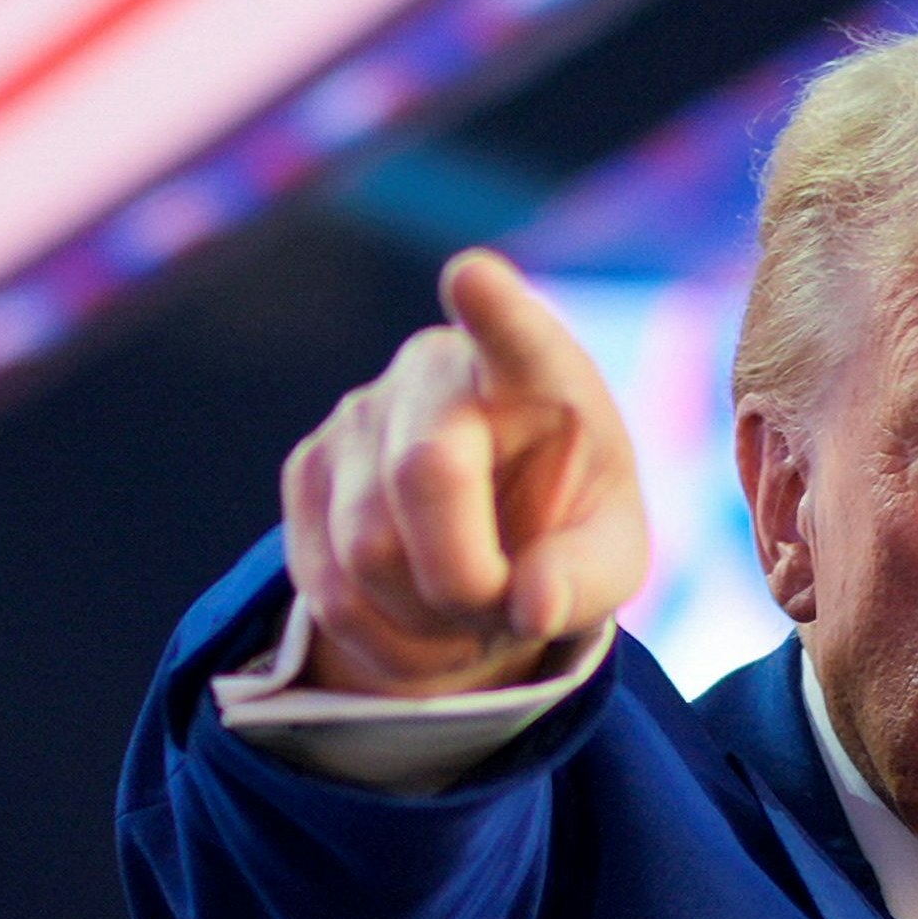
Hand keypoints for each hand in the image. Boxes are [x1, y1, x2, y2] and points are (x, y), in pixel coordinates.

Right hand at [280, 249, 648, 695]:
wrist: (494, 543)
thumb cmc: (567, 530)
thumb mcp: (611, 558)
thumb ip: (587, 578)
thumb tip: (531, 606)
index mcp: (536, 370)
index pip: (513, 332)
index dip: (493, 308)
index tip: (473, 278)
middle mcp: (436, 371)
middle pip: (425, 479)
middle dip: (469, 578)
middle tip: (509, 610)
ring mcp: (358, 413)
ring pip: (367, 551)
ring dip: (428, 621)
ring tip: (471, 612)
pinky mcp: (306, 469)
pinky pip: (327, 589)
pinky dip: (383, 640)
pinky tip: (421, 622)